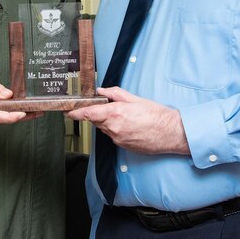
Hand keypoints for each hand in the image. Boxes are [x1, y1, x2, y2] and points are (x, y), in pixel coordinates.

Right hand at [0, 66, 39, 124]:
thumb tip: (9, 95)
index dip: (11, 116)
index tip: (24, 113)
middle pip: (2, 120)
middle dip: (21, 116)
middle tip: (38, 111)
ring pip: (2, 120)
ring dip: (18, 116)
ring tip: (34, 111)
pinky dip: (10, 115)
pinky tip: (22, 111)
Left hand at [68, 87, 188, 154]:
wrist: (171, 133)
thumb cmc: (156, 115)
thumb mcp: (135, 99)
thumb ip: (115, 94)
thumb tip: (101, 91)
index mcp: (115, 114)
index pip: (88, 114)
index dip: (75, 113)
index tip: (68, 112)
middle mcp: (113, 128)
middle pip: (96, 121)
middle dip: (98, 114)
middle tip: (110, 108)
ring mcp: (118, 139)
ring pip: (105, 129)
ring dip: (109, 122)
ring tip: (126, 117)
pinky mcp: (123, 146)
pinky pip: (114, 136)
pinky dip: (117, 130)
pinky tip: (130, 126)